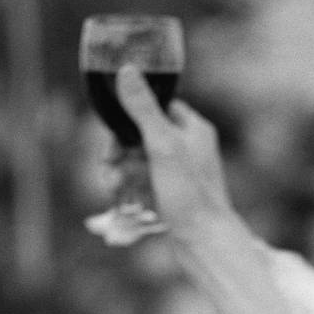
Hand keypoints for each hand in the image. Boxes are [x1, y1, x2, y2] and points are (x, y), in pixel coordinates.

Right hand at [115, 63, 236, 236]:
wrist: (206, 244)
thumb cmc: (189, 194)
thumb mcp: (162, 146)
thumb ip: (143, 109)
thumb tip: (125, 69)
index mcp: (194, 128)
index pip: (157, 106)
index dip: (131, 117)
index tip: (114, 135)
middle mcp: (191, 147)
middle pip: (143, 136)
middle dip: (120, 152)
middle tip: (108, 167)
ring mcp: (183, 173)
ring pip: (141, 162)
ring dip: (121, 173)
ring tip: (112, 189)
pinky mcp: (176, 195)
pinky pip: (146, 184)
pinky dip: (131, 190)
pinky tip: (123, 203)